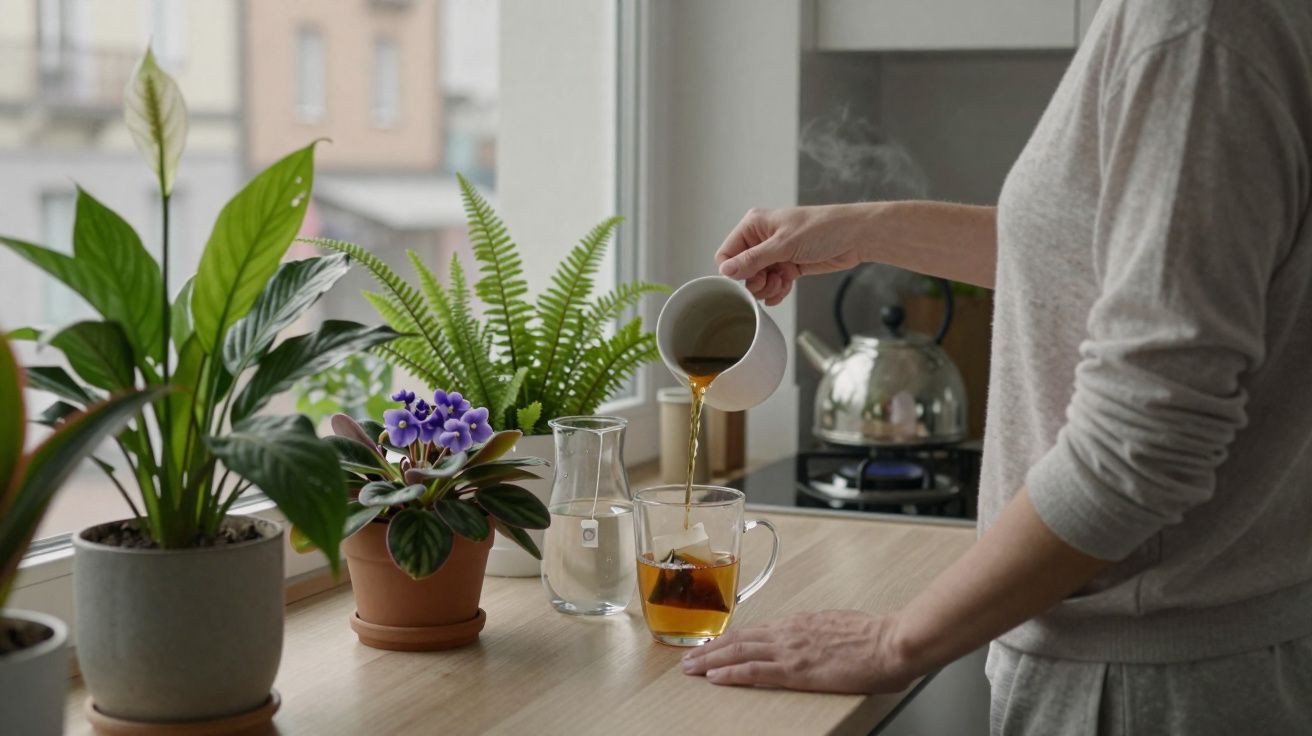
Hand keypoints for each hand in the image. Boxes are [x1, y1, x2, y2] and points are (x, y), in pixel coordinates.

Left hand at [679, 610, 917, 693]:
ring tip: (691, 668)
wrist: (892, 642)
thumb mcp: (840, 628)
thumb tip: (816, 640)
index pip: (755, 631)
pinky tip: (714, 677)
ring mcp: (791, 649)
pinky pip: (756, 670)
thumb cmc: (875, 638)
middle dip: (710, 648)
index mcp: (800, 623)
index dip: (730, 638)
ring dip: (711, 659)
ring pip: (739, 652)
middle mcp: (789, 632)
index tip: (712, 644)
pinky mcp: (797, 669)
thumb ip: (821, 633)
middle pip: (739, 639)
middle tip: (688, 657)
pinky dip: (731, 673)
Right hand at [715, 206, 865, 304]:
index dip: (733, 270)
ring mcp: (775, 253)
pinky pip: (772, 284)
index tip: (749, 278)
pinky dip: (777, 290)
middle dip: (754, 281)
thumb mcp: (784, 244)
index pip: (727, 253)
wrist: (855, 236)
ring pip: (757, 280)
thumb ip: (753, 259)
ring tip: (780, 283)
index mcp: (754, 225)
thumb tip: (726, 270)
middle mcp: (761, 239)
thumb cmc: (822, 229)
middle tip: (769, 281)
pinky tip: (785, 288)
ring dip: (766, 288)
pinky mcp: (788, 266)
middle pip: (741, 271)